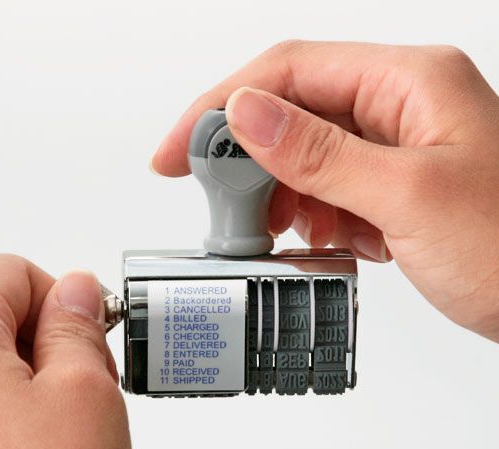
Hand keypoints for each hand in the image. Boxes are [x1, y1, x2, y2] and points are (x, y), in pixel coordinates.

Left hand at [0, 254, 131, 448]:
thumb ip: (78, 326)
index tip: (85, 338)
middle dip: (51, 346)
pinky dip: (16, 418)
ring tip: (60, 434)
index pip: (13, 273)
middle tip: (79, 393)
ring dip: (37, 385)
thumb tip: (79, 289)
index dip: (61, 299)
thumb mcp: (85, 393)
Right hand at [151, 41, 498, 341]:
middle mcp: (399, 106)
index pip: (289, 71)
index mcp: (408, 83)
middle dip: (249, 157)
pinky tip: (322, 237)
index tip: (180, 150)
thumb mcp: (407, 197)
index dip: (222, 105)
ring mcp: (395, 148)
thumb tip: (245, 114)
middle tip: (218, 199)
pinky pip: (331, 187)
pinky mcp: (392, 186)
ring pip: (308, 155)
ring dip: (282, 192)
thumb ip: (320, 153)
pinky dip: (313, 213)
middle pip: (294, 111)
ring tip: (278, 228)